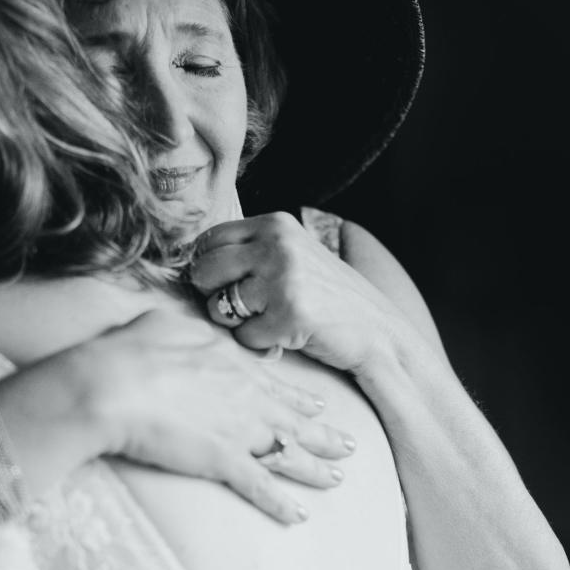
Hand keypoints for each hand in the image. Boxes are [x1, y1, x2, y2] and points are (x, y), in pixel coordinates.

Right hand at [84, 308, 355, 523]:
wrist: (111, 385)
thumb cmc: (128, 352)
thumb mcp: (165, 324)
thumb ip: (190, 332)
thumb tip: (195, 333)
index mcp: (232, 364)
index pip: (276, 385)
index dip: (300, 400)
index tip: (319, 408)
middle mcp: (246, 397)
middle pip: (295, 421)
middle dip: (325, 435)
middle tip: (350, 446)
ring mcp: (239, 430)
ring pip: (289, 454)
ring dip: (316, 469)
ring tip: (338, 479)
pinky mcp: (223, 461)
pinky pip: (261, 488)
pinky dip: (282, 505)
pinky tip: (301, 517)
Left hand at [189, 212, 402, 373]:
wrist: (378, 331)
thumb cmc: (327, 297)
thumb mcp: (292, 255)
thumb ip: (251, 250)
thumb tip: (192, 261)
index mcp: (275, 224)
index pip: (208, 240)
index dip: (209, 268)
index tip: (227, 285)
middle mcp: (277, 244)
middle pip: (204, 271)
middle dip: (215, 296)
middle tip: (247, 308)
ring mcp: (283, 278)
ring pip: (219, 307)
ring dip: (238, 323)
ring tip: (270, 320)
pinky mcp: (289, 314)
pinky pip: (243, 337)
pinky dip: (259, 345)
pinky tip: (286, 336)